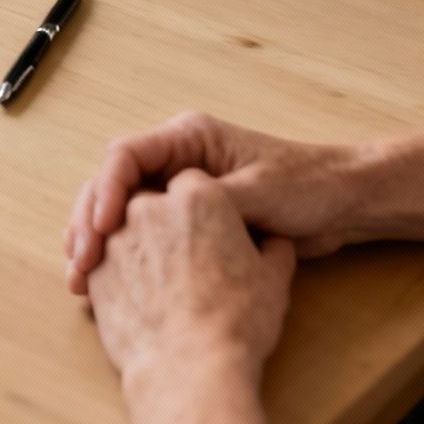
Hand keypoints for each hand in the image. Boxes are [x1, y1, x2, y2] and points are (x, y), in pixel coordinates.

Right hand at [67, 112, 360, 295]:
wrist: (344, 203)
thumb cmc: (308, 186)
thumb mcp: (258, 192)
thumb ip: (210, 200)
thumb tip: (165, 211)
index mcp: (187, 139)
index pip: (125, 157)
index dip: (105, 192)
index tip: (102, 228)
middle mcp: (173, 161)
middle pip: (111, 185)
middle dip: (89, 223)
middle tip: (80, 262)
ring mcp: (175, 191)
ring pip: (119, 213)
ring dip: (96, 243)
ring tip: (80, 279)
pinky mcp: (183, 220)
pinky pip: (139, 235)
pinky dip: (119, 257)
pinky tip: (105, 284)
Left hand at [86, 170, 293, 423]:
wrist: (190, 369)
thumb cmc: (238, 321)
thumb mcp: (273, 279)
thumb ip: (272, 249)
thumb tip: (275, 243)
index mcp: (198, 196)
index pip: (194, 184)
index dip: (204, 208)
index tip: (212, 230)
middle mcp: (149, 207)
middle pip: (153, 200)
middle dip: (166, 223)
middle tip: (185, 257)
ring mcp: (116, 238)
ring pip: (124, 230)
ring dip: (139, 248)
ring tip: (161, 283)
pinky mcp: (94, 272)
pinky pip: (103, 261)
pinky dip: (116, 273)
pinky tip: (136, 298)